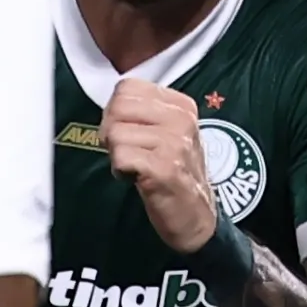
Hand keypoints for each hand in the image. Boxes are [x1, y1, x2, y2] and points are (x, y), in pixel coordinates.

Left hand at [100, 78, 220, 252]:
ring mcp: (175, 144)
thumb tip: (110, 105)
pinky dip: (121, 171)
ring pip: (116, 134)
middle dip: (110, 131)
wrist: (197, 218)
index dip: (115, 111)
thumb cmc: (176, 174)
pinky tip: (136, 179)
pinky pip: (121, 157)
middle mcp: (182, 120)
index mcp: (182, 106)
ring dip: (117, 156)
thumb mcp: (168, 133)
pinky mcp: (164, 168)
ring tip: (135, 168)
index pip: (127, 88)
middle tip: (124, 151)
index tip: (128, 132)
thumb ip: (143, 113)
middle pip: (118, 107)